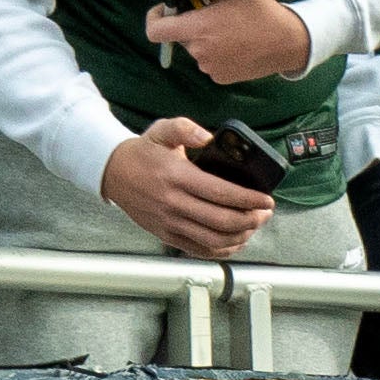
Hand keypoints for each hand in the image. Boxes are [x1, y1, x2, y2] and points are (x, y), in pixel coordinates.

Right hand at [100, 117, 272, 260]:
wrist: (113, 172)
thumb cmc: (142, 152)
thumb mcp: (163, 130)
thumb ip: (186, 129)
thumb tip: (209, 137)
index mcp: (178, 177)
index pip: (222, 193)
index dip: (249, 199)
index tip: (266, 199)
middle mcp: (174, 204)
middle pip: (223, 221)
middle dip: (251, 219)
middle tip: (265, 213)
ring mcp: (170, 223)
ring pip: (214, 240)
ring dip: (240, 236)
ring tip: (254, 226)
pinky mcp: (167, 236)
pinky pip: (199, 250)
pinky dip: (222, 250)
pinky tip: (235, 241)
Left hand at [143, 0, 313, 86]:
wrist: (289, 43)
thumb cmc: (262, 12)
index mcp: (197, 29)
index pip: (155, 30)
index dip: (154, 18)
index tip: (165, 9)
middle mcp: (199, 52)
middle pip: (181, 36)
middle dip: (191, 24)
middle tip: (212, 12)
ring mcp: (210, 68)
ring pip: (197, 49)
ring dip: (205, 39)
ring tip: (229, 28)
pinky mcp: (221, 78)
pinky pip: (210, 62)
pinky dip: (216, 52)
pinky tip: (236, 44)